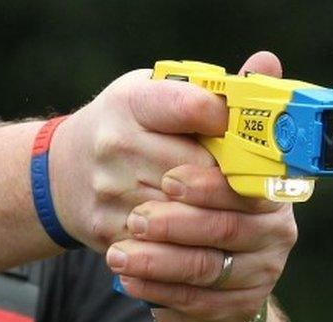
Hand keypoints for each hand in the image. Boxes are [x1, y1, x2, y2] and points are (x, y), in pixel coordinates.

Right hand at [49, 51, 279, 251]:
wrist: (63, 173)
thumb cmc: (130, 128)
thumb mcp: (159, 94)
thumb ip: (215, 87)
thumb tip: (269, 63)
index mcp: (132, 103)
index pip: (192, 107)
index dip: (228, 121)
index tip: (245, 133)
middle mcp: (116, 145)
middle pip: (201, 170)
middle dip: (235, 179)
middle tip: (260, 185)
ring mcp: (111, 191)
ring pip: (191, 214)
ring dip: (224, 216)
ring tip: (242, 214)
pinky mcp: (110, 231)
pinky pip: (169, 248)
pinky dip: (198, 246)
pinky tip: (214, 242)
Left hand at [95, 51, 292, 321]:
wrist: (202, 253)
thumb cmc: (196, 185)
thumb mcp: (207, 139)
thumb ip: (229, 104)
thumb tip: (264, 61)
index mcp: (275, 189)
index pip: (251, 189)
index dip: (211, 186)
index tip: (169, 179)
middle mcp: (277, 232)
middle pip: (231, 231)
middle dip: (179, 226)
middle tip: (135, 218)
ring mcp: (262, 272)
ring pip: (212, 271)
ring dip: (163, 262)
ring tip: (119, 253)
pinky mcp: (240, 304)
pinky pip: (201, 303)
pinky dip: (163, 292)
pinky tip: (131, 279)